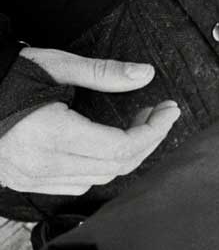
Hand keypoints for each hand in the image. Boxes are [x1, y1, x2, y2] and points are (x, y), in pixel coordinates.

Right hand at [0, 49, 180, 195]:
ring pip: (97, 179)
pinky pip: (74, 185)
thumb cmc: (5, 77)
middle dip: (148, 140)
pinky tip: (105, 143)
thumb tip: (145, 74)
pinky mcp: (23, 180)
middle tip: (159, 113)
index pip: (120, 147)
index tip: (170, 110)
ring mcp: (30, 177)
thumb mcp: (55, 65)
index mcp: (51, 135)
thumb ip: (102, 72)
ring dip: (126, 154)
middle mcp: (41, 164)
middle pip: (115, 167)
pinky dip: (99, 167)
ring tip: (137, 123)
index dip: (154, 131)